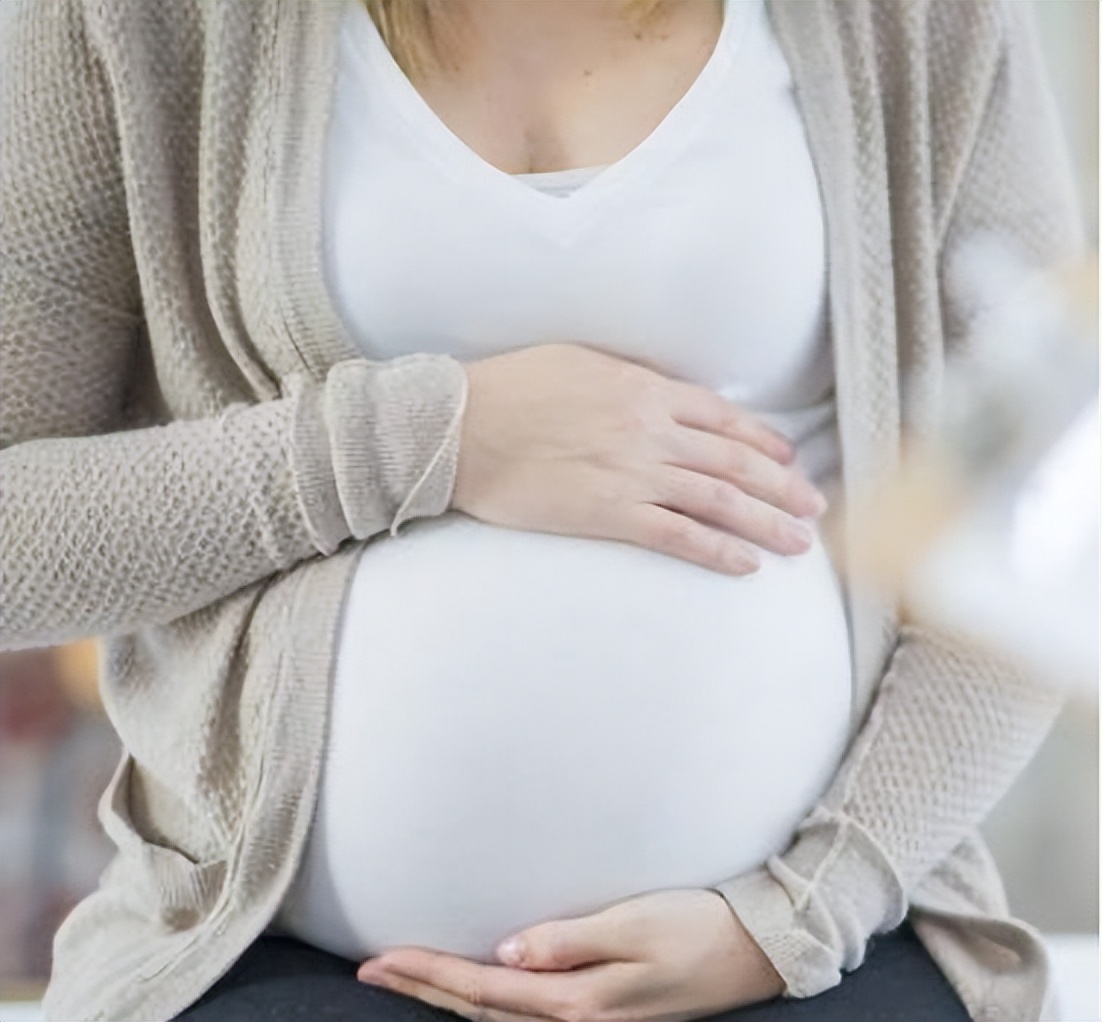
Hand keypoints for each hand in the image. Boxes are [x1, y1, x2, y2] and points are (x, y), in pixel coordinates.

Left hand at [356, 888, 785, 1021]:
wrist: (754, 951)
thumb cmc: (696, 927)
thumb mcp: (635, 925)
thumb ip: (567, 941)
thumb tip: (504, 955)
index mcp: (579, 1002)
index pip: (482, 991)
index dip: (427, 974)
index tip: (379, 960)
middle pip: (479, 1013)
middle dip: (422, 990)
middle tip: (370, 970)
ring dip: (448, 1000)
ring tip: (409, 978)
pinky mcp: (604, 1016)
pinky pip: (525, 1020)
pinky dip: (487, 1007)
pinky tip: (476, 994)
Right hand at [451, 343, 826, 576]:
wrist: (461, 426)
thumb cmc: (512, 388)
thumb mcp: (579, 361)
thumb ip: (629, 377)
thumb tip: (663, 392)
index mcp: (644, 389)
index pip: (722, 417)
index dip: (763, 441)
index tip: (789, 461)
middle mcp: (649, 430)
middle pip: (733, 461)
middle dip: (781, 488)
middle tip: (813, 510)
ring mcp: (631, 473)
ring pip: (716, 500)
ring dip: (764, 523)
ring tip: (797, 544)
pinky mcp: (606, 513)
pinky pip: (674, 536)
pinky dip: (714, 550)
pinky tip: (744, 564)